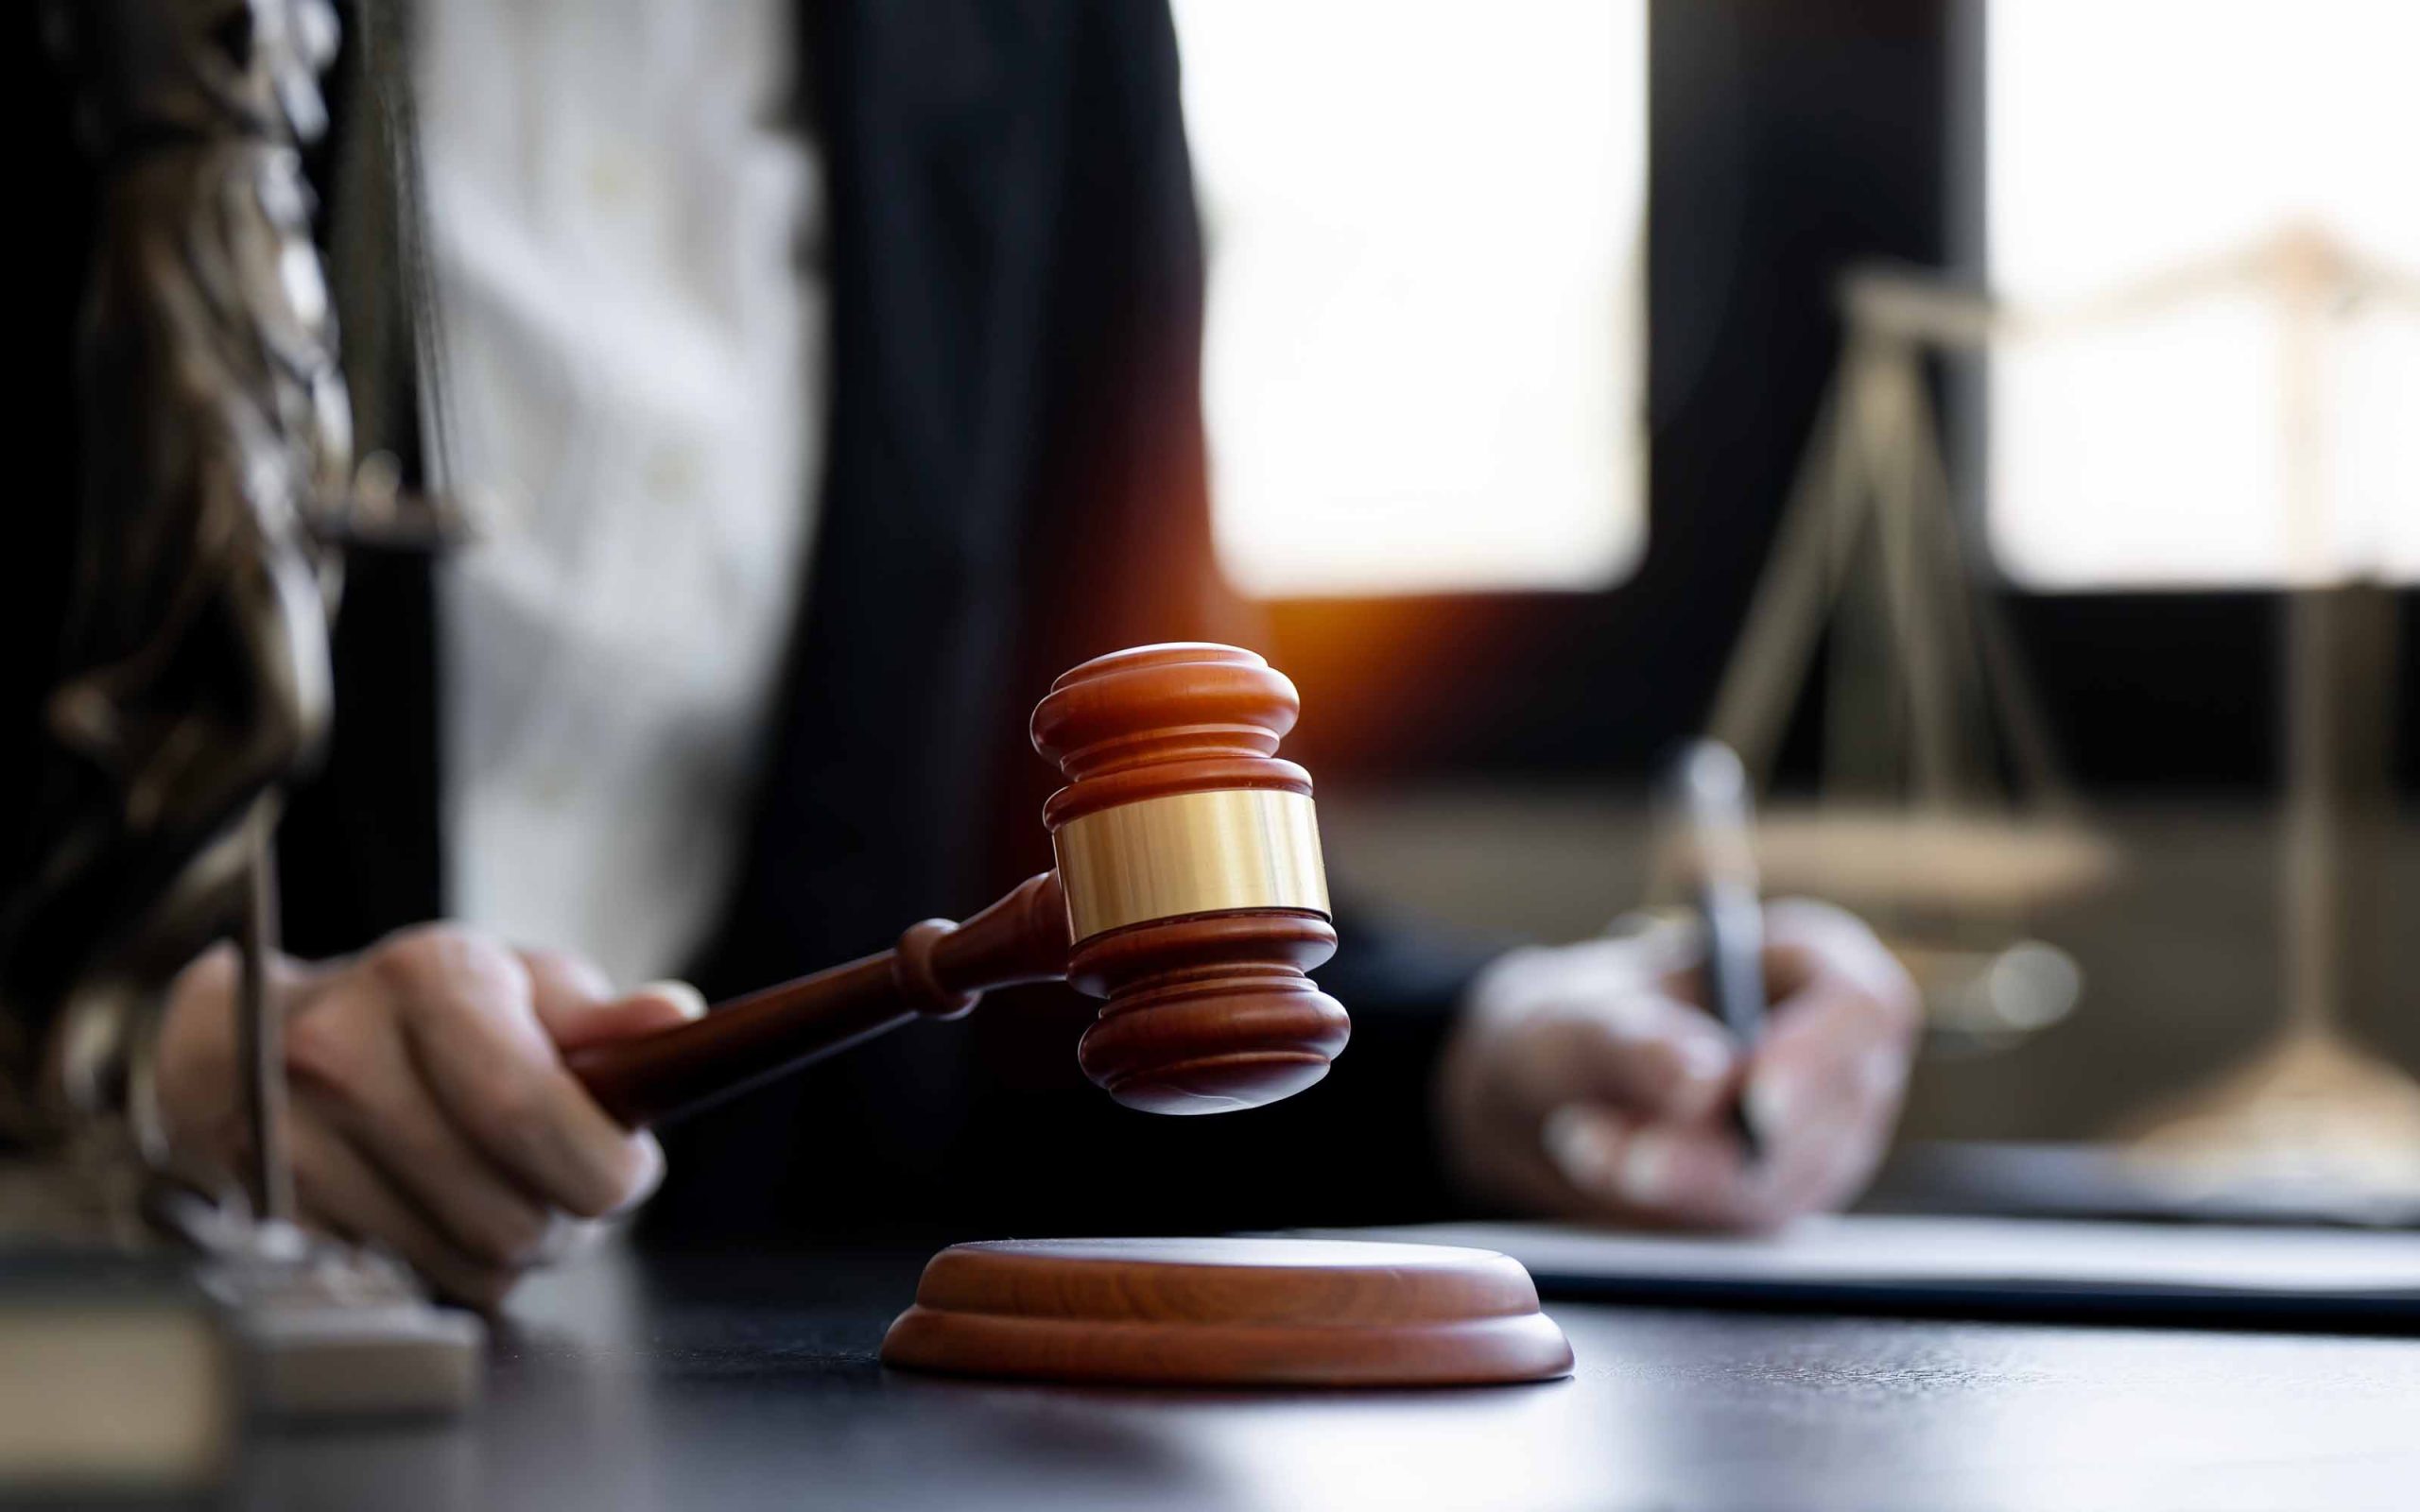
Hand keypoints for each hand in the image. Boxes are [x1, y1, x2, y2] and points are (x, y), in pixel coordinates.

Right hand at [156, 924, 702, 1305]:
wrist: (250, 1040)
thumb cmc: (419, 1011)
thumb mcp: (519, 984)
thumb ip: (604, 1017)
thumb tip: (673, 1019)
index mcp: (425, 980)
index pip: (525, 1109)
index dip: (600, 1164)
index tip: (631, 1169)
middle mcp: (342, 1056)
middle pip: (505, 1211)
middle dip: (571, 1218)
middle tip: (574, 1185)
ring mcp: (294, 1142)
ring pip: (466, 1266)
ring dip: (517, 1253)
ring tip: (512, 1193)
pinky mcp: (274, 1215)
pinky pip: (412, 1289)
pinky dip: (453, 1271)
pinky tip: (447, 1214)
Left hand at [1437, 899, 1919, 1231]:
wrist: (1560, 1087)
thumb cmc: (1593, 1019)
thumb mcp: (1587, 1011)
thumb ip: (1638, 1038)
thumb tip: (1703, 1083)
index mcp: (1814, 967)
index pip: (1865, 1008)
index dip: (1821, 1053)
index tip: (1757, 1098)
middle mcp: (1839, 1060)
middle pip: (1829, 1112)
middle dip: (1723, 1141)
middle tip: (1632, 1154)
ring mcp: (1822, 1139)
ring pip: (1782, 1180)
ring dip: (1680, 1174)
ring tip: (1582, 1139)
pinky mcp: (1782, 1200)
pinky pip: (1741, 1219)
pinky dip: (1667, 1201)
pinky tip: (1599, 1165)